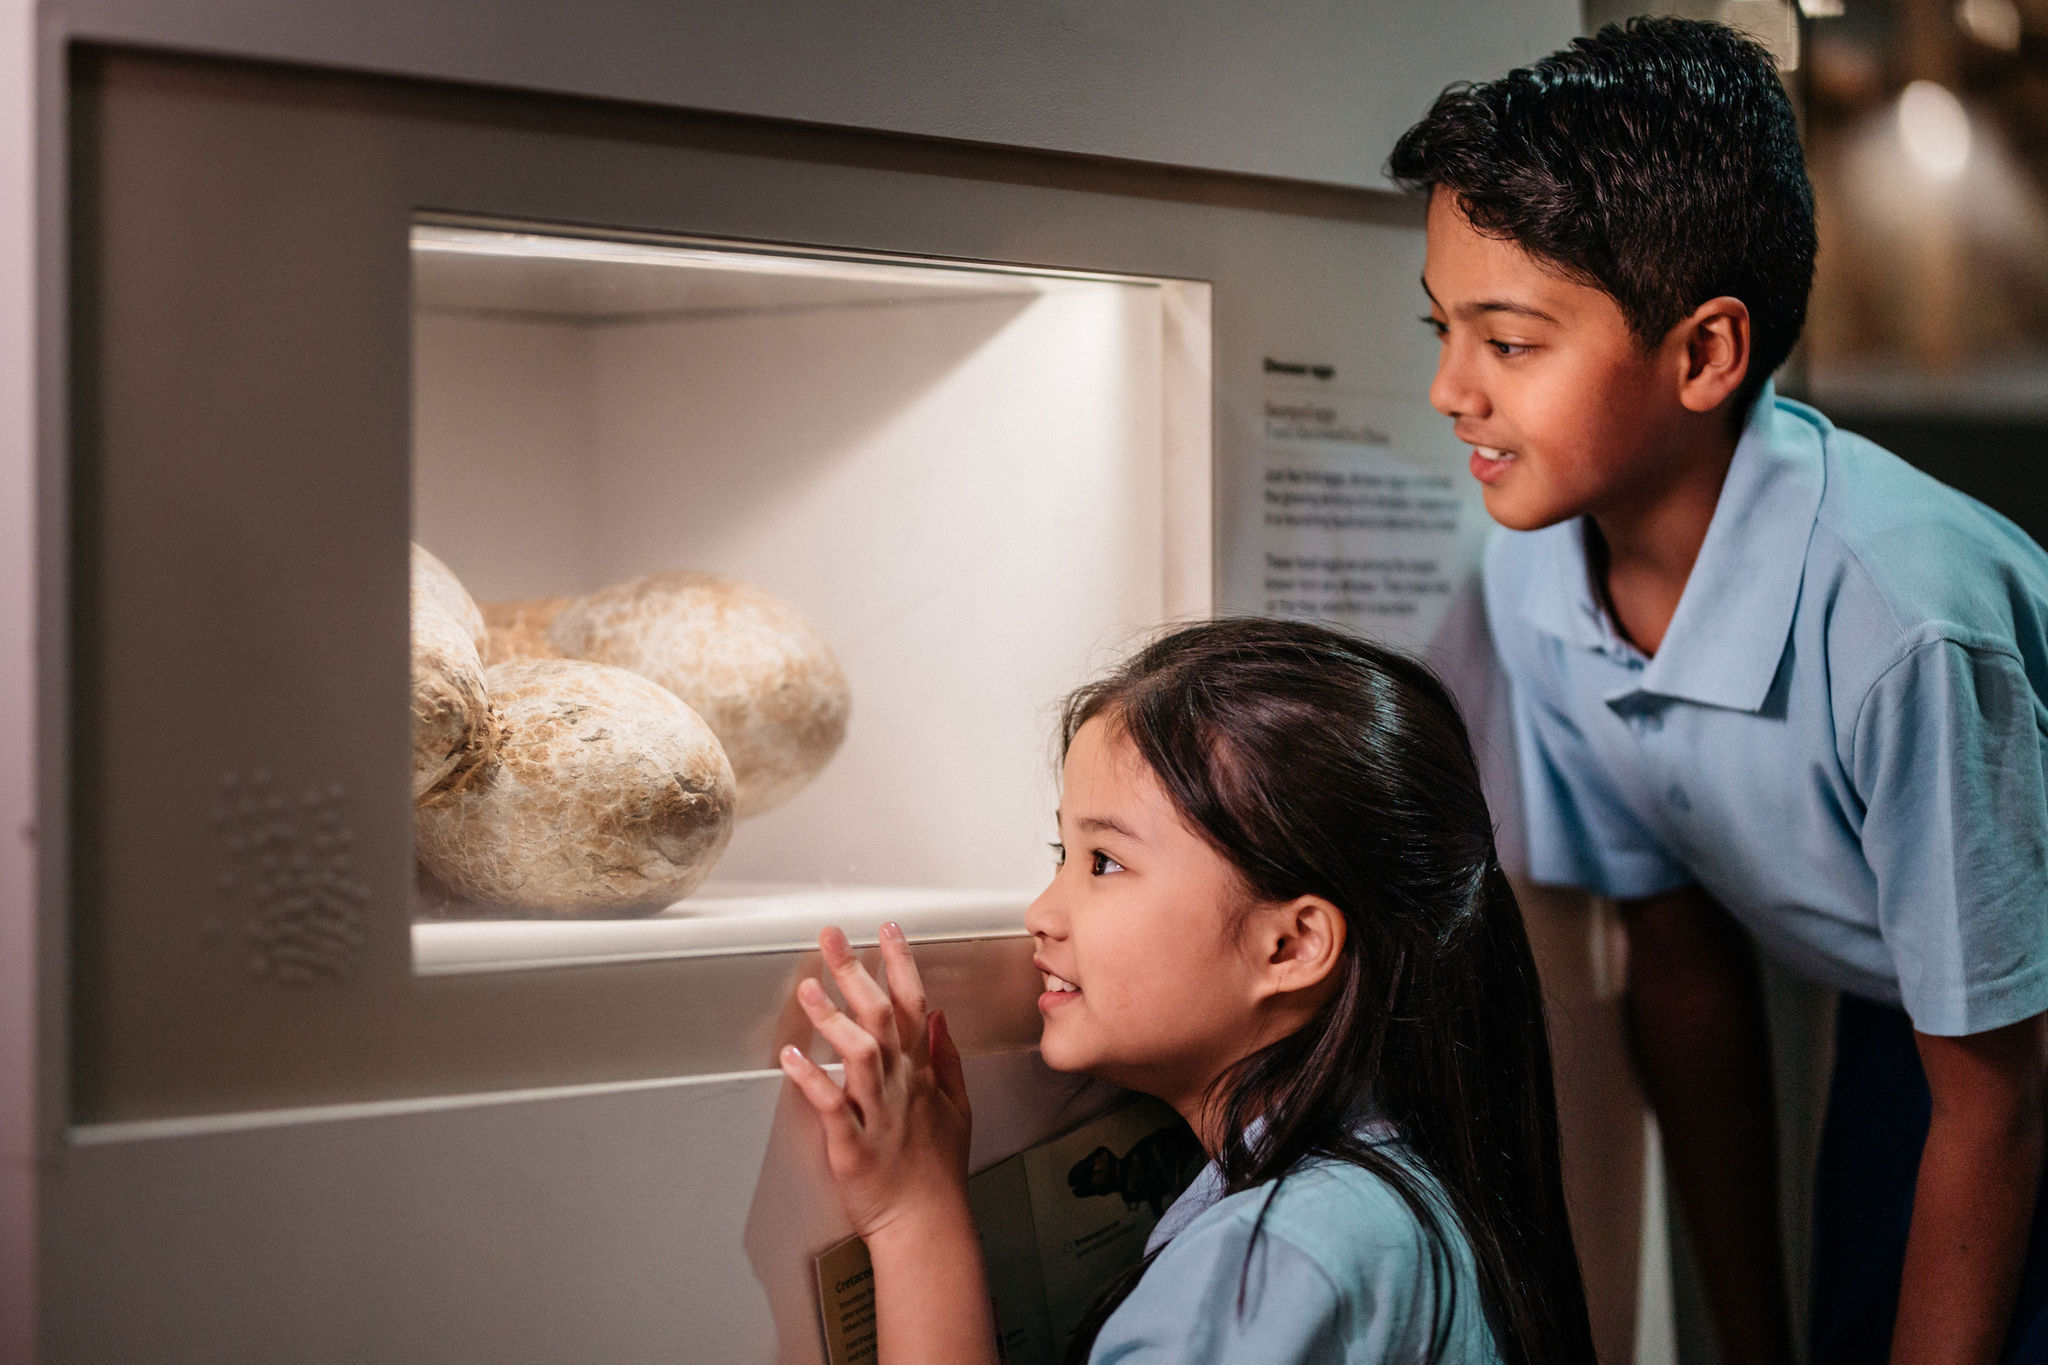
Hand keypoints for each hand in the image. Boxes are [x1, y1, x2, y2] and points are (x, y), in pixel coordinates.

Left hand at [780, 923, 973, 1242]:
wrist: (927, 1224)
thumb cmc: (937, 1172)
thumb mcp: (958, 1107)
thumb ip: (947, 1058)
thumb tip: (940, 1017)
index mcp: (922, 1073)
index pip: (915, 1004)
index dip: (900, 963)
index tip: (885, 929)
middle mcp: (901, 1085)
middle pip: (882, 1017)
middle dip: (856, 973)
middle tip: (831, 939)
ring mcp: (878, 1114)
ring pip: (859, 1054)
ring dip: (832, 1018)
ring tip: (807, 988)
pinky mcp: (853, 1145)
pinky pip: (832, 1106)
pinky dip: (811, 1080)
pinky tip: (790, 1059)